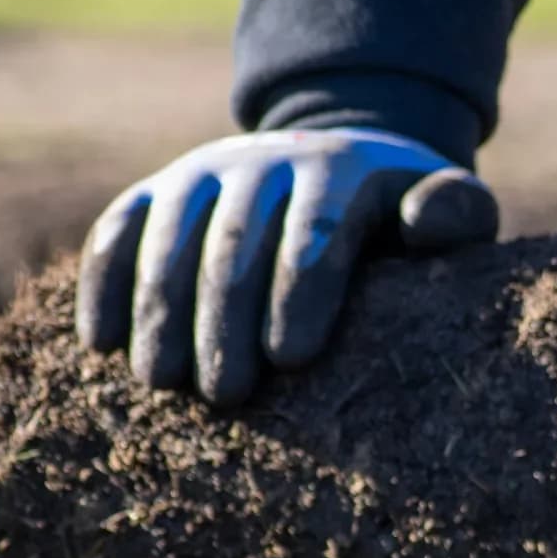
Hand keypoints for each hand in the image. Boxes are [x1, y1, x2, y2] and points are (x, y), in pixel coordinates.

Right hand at [78, 128, 498, 406]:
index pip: (318, 227)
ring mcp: (202, 173)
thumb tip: (427, 221)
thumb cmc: (401, 218)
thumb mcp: (448, 206)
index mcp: (339, 171)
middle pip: (236, 240)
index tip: (291, 357)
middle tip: (225, 394)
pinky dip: (104, 280)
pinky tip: (100, 343)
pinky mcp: (156, 192)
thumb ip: (456, 213)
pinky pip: (118, 228)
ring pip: (169, 234)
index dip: (302, 288)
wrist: (338, 165)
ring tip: (160, 382)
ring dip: (159, 308)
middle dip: (225, 317)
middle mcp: (264, 163)